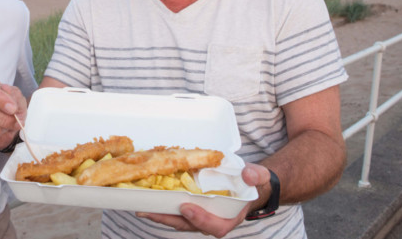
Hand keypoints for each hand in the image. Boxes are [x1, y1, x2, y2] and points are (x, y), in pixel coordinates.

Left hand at [137, 163, 270, 236]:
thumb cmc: (252, 182)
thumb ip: (256, 175)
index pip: (215, 226)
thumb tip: (248, 174)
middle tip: (150, 210)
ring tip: (142, 208)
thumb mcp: (258, 176)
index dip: (201, 219)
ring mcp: (201, 216)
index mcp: (230, 217)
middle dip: (169, 219)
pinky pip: (176, 211)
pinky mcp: (192, 208)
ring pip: (179, 221)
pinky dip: (163, 207)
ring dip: (161, 215)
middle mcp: (213, 221)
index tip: (187, 207)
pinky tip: (149, 200)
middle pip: (189, 225)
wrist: (248, 184)